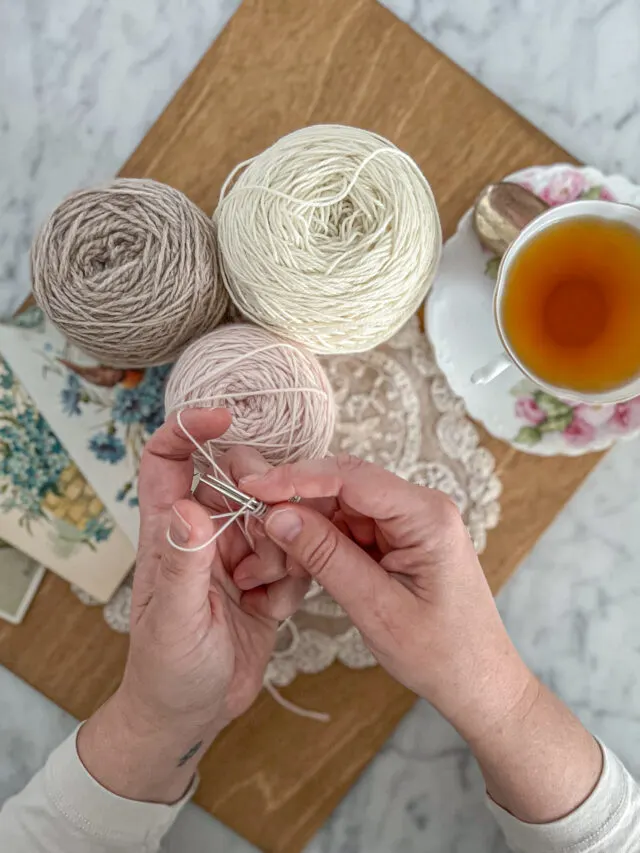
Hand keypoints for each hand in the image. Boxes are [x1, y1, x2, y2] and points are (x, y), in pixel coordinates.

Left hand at [78, 410, 308, 802]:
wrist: (194, 717)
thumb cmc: (167, 671)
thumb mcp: (177, 619)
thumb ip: (184, 563)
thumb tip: (188, 506)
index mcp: (169, 532)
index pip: (169, 460)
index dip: (188, 430)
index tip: (223, 418)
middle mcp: (204, 534)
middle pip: (238, 482)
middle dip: (262, 502)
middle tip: (271, 538)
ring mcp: (237, 555)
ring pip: (275, 518)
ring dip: (282, 550)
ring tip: (262, 592)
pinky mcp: (266, 580)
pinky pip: (295, 555)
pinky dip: (293, 579)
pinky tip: (273, 609)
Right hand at [242, 455, 601, 822]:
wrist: (479, 683)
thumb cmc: (442, 654)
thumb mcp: (377, 608)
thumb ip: (327, 557)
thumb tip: (278, 516)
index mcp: (427, 515)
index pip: (352, 477)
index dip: (297, 477)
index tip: (254, 486)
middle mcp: (419, 508)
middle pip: (342, 487)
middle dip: (294, 503)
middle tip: (250, 524)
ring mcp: (407, 523)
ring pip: (339, 508)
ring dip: (302, 528)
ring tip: (268, 559)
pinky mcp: (396, 540)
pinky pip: (347, 529)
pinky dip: (317, 545)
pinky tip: (292, 564)